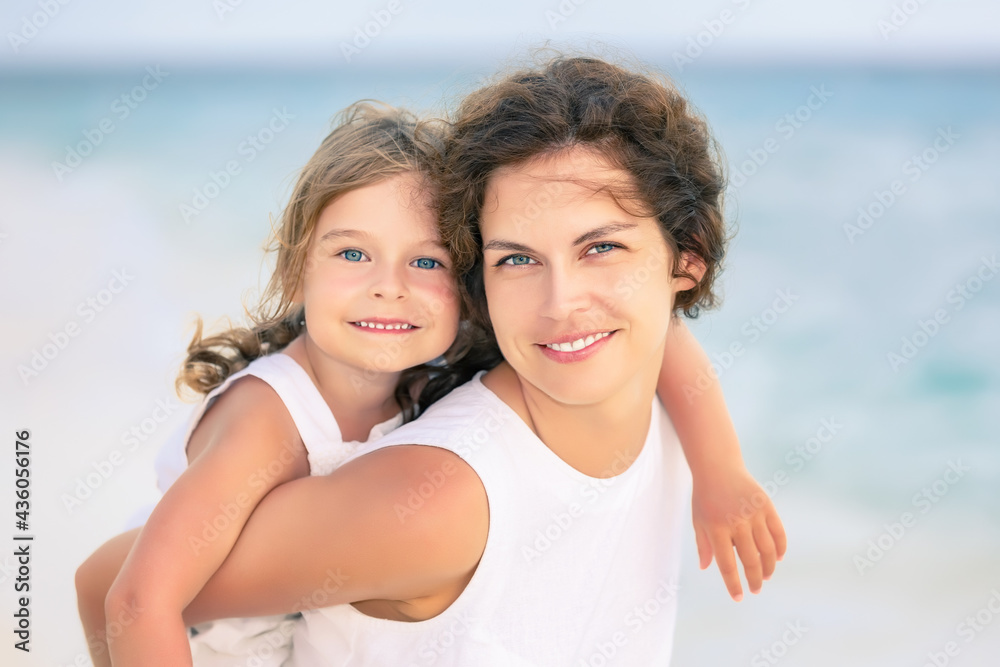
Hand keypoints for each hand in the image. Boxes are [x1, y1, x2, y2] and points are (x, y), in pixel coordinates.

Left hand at [691, 465, 786, 600]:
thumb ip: (703, 545)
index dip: (733, 584)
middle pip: (750, 559)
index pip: (727, 564)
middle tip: (756, 589)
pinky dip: (780, 547)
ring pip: (767, 549)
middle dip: (754, 579)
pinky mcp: (767, 505)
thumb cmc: (705, 496)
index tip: (739, 598)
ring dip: (769, 566)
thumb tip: (706, 568)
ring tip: (766, 576)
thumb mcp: (698, 520)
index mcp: (716, 528)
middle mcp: (736, 522)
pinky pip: (778, 532)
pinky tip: (778, 558)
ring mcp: (754, 513)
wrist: (718, 467)